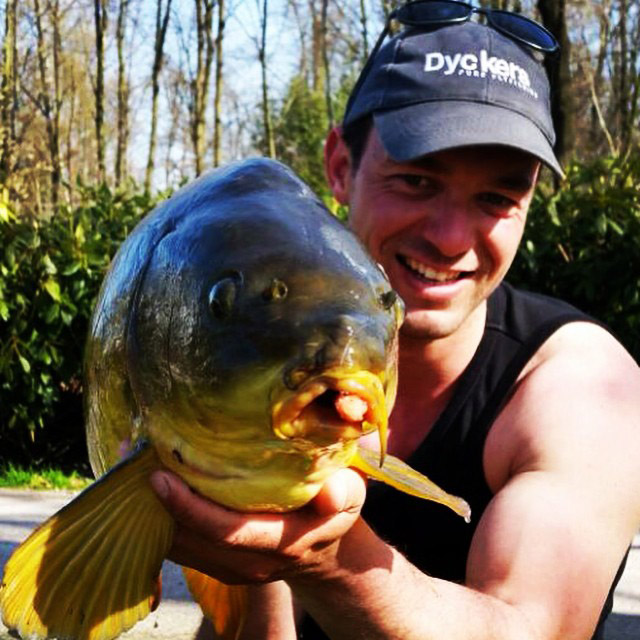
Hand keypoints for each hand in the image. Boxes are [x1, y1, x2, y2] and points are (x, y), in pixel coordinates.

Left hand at [149, 468, 366, 584]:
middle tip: (143, 458)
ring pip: (180, 545)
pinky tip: (161, 486)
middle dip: (162, 503)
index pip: (226, 530)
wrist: (324, 551)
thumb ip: (343, 493)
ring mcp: (230, 568)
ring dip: (158, 511)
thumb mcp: (351, 498)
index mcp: (281, 544)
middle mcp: (250, 563)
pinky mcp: (217, 565)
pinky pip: (181, 545)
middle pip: (192, 538)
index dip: (190, 506)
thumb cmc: (334, 513)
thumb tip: (331, 491)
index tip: (160, 476)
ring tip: (145, 465)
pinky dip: (165, 517)